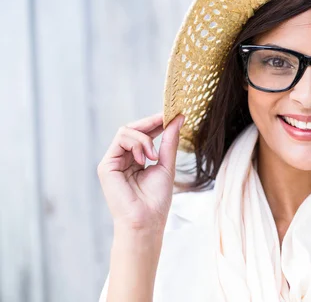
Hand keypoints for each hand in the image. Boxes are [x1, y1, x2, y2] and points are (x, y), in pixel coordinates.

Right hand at [97, 112, 184, 231]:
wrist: (147, 220)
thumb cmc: (156, 199)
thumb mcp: (167, 164)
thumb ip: (169, 141)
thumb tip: (178, 119)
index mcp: (136, 160)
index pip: (144, 134)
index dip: (156, 123)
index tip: (172, 115)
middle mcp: (123, 159)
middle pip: (133, 128)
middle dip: (151, 122)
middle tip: (167, 118)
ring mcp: (113, 161)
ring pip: (126, 131)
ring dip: (145, 138)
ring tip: (153, 156)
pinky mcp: (106, 165)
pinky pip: (120, 139)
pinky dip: (136, 143)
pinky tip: (144, 158)